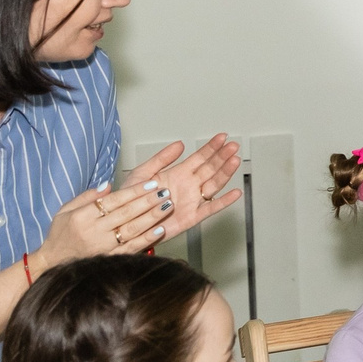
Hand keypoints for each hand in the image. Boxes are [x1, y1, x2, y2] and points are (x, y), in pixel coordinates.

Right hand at [35, 178, 175, 267]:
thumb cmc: (61, 235)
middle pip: (126, 213)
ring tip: (167, 206)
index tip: (151, 184)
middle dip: (148, 201)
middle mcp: (94, 231)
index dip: (134, 191)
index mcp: (83, 216)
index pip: (114, 200)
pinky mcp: (110, 259)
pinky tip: (160, 230)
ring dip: (152, 217)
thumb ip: (86, 197)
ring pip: (132, 229)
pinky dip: (147, 239)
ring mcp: (103, 247)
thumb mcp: (65, 211)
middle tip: (165, 192)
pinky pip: (132, 248)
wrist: (53, 263)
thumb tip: (107, 184)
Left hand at [128, 135, 242, 235]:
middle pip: (211, 168)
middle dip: (222, 156)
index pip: (200, 157)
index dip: (211, 147)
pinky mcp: (192, 217)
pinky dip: (224, 202)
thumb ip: (161, 159)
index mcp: (178, 174)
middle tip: (233, 146)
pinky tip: (234, 193)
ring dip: (225, 173)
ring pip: (214, 184)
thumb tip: (179, 144)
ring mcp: (192, 201)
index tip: (222, 137)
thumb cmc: (132, 201)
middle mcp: (188, 186)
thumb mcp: (142, 173)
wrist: (128, 224)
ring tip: (234, 161)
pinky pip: (211, 209)